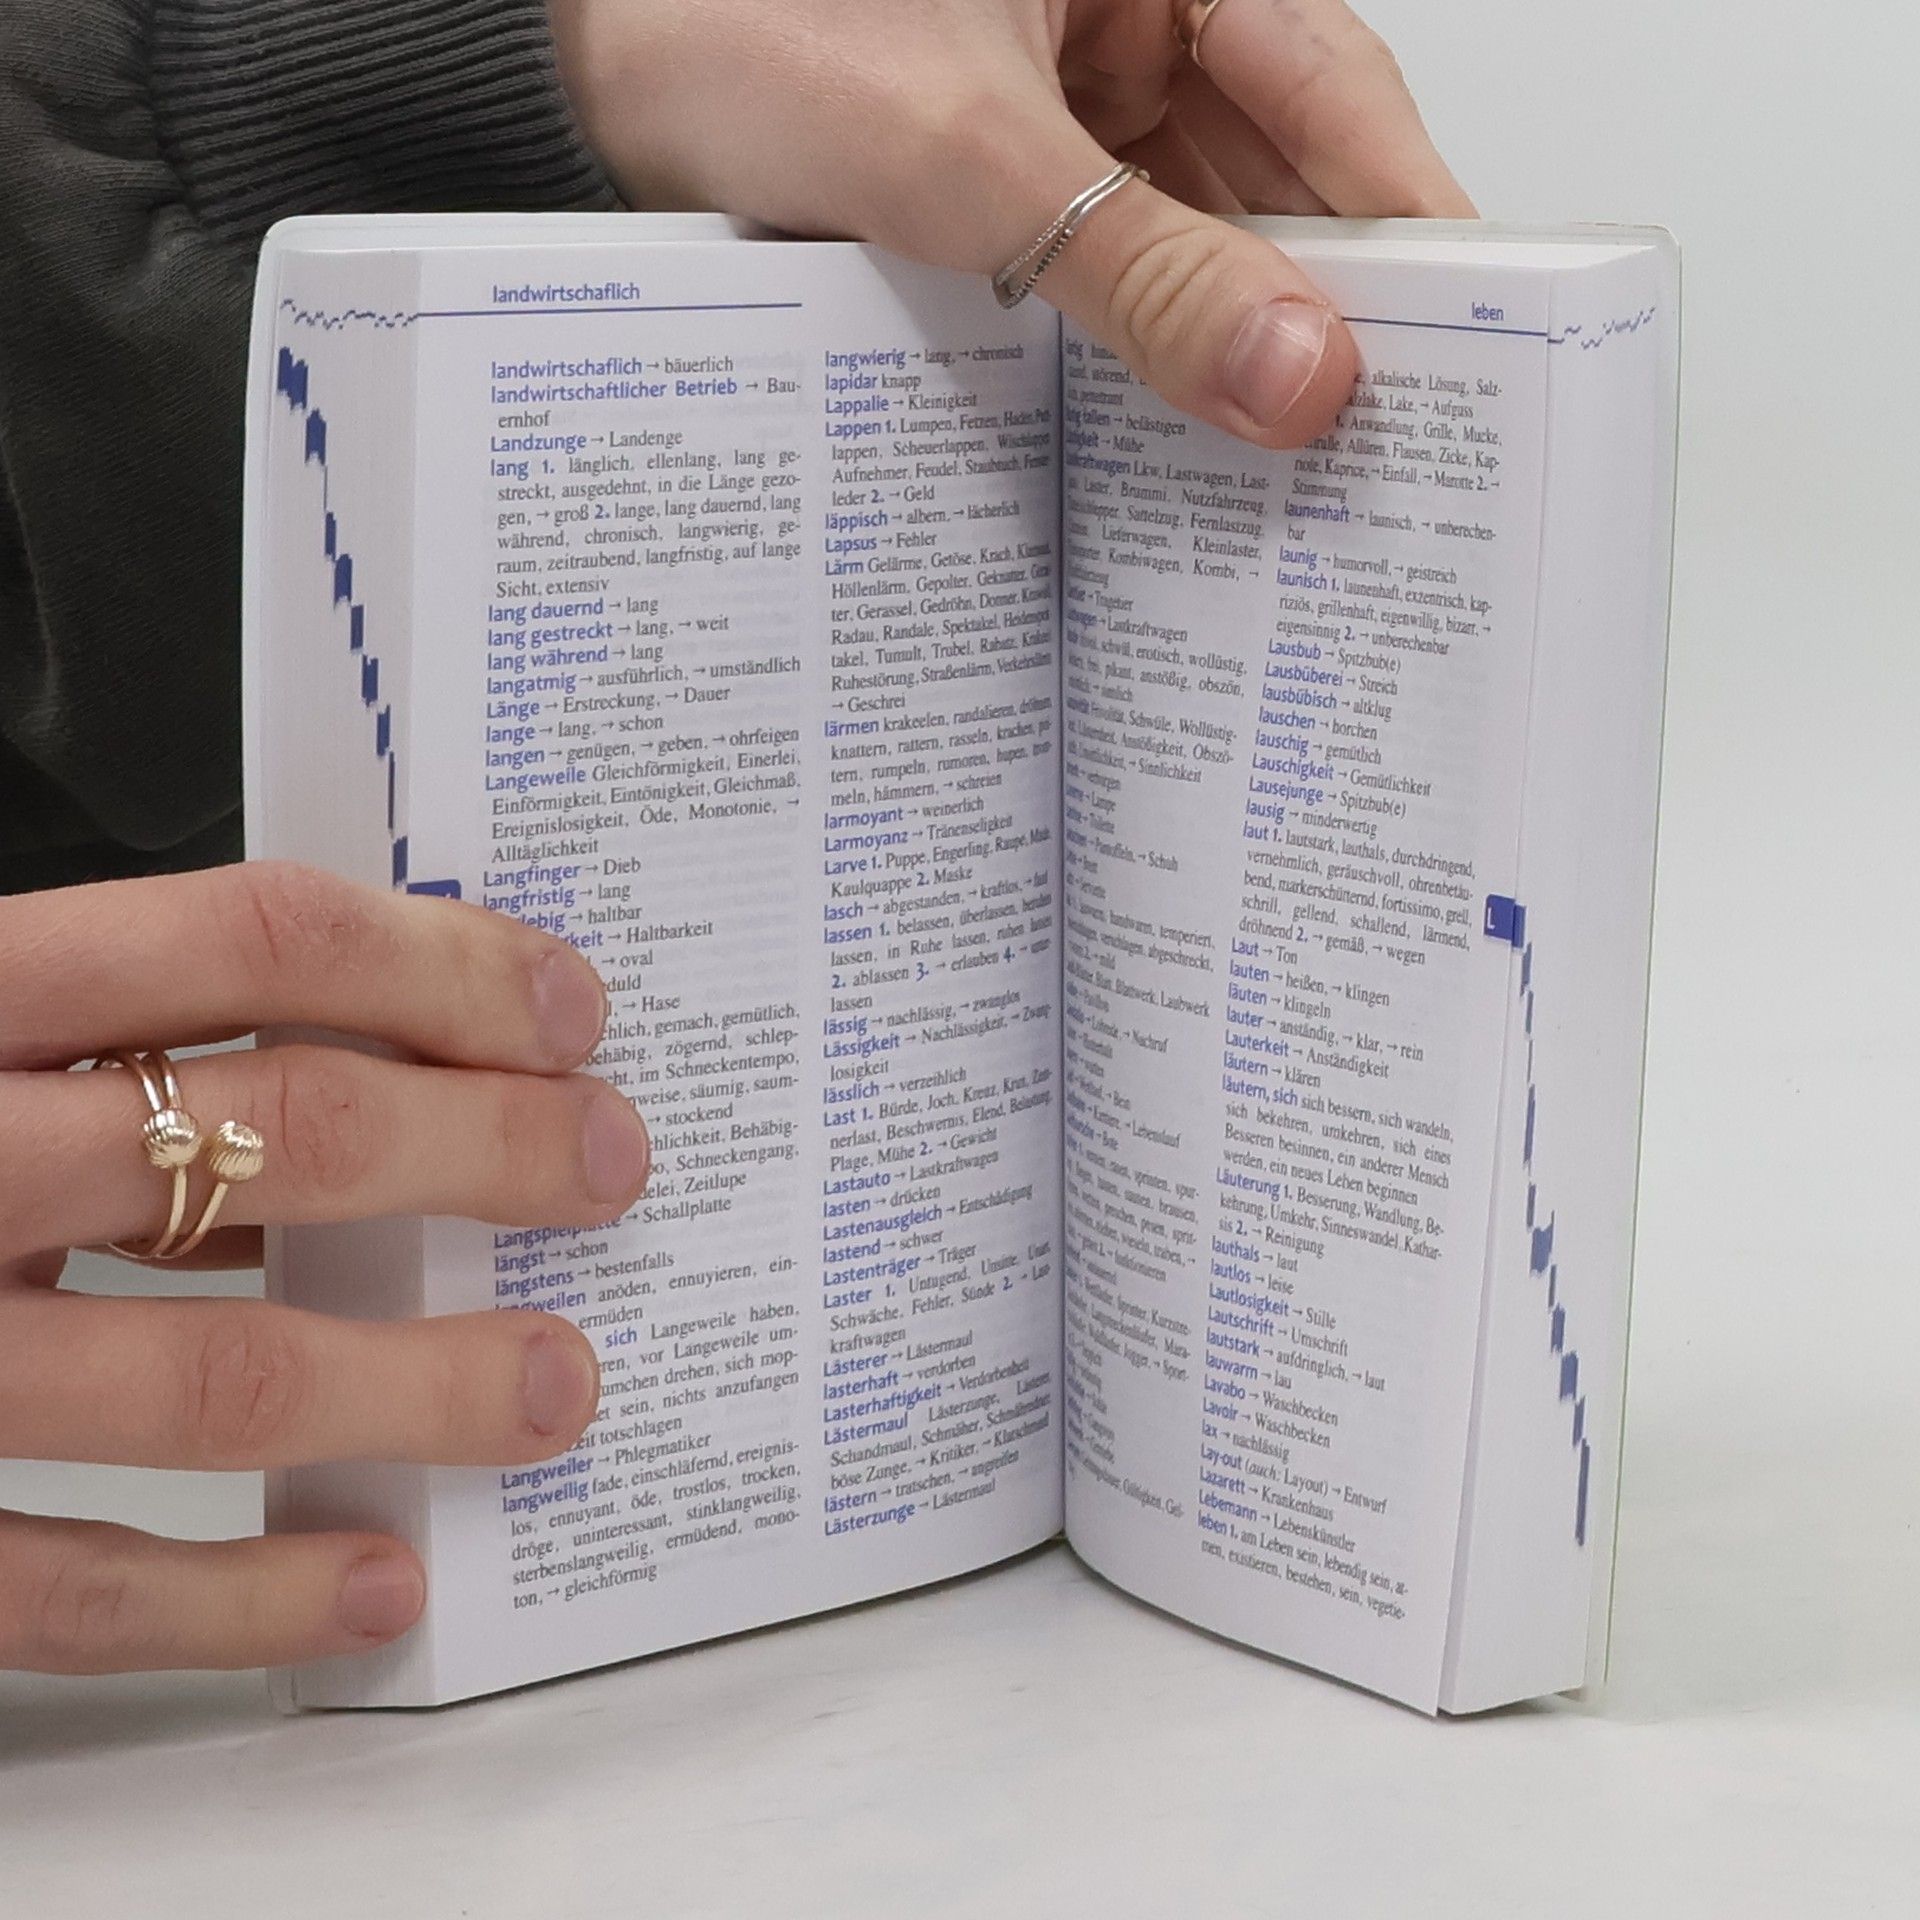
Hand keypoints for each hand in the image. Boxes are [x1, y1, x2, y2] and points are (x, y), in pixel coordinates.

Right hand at [0, 863, 650, 1673]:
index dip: (439, 965)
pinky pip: (72, 1586)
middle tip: (607, 1168)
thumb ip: (107, 1041)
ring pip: (211, 1375)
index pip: (248, 936)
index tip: (567, 1009)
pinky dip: (244, 1595)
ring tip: (555, 1387)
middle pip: (277, 1131)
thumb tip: (375, 1070)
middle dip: (484, 1148)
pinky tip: (377, 1582)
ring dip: (417, 1388)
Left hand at [549, 0, 1472, 447]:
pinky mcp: (1012, 186)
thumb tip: (1294, 374)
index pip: (1332, 88)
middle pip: (1277, 179)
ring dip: (1226, 350)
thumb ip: (1133, 266)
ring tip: (1283, 474)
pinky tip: (1166, 439)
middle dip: (1320, 312)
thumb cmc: (734, 18)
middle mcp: (1132, 23)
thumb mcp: (957, 150)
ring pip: (1196, 239)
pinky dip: (1137, 356)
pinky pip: (1110, 275)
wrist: (581, 65)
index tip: (1470, 348)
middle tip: (1379, 448)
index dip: (1407, 223)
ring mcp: (1073, 110)